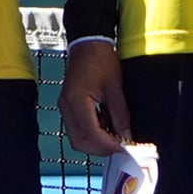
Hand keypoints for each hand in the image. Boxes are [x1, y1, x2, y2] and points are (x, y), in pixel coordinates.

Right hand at [58, 41, 133, 155]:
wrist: (87, 44)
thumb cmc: (101, 60)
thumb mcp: (115, 87)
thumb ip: (120, 114)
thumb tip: (127, 136)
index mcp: (76, 100)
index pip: (91, 132)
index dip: (108, 144)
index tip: (125, 148)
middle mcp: (66, 107)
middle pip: (80, 141)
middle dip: (100, 149)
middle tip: (121, 147)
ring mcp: (65, 107)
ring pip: (77, 138)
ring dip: (96, 143)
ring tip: (116, 138)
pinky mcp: (68, 106)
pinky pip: (78, 128)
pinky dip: (92, 134)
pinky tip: (108, 128)